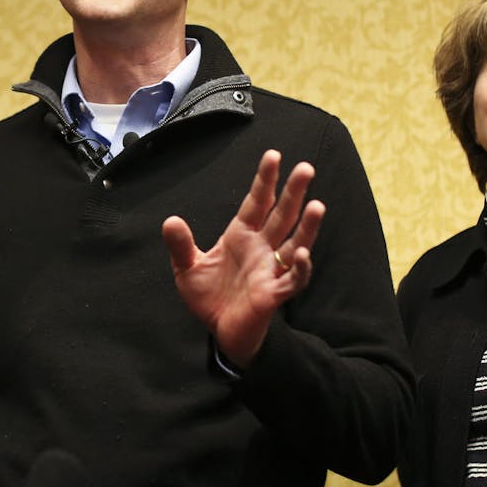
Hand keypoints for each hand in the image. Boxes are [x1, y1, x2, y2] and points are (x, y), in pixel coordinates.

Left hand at [162, 149, 323, 367]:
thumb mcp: (187, 268)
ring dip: (307, 225)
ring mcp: (271, 268)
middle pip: (282, 214)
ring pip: (294, 242)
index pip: (257, 201)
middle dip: (293, 191)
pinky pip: (292, 278)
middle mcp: (261, 247)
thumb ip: (181, 245)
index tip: (274, 155)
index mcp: (242, 234)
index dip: (265, 179)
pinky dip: (299, 267)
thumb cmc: (209, 296)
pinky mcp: (274, 292)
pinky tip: (302, 253)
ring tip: (317, 205)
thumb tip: (170, 221)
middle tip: (305, 167)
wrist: (220, 331)